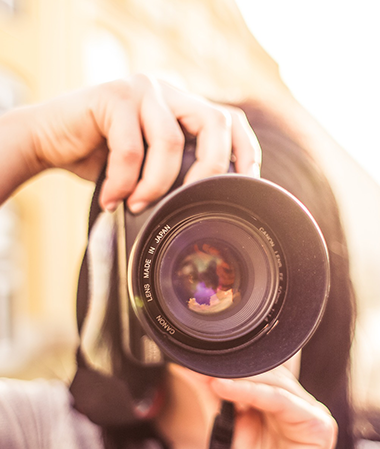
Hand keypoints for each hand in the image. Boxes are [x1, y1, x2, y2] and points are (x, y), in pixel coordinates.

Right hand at [9, 74, 260, 210]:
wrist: (51, 141)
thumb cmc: (103, 158)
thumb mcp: (148, 167)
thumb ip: (176, 171)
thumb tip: (208, 204)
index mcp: (182, 107)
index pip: (230, 120)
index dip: (246, 152)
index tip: (244, 185)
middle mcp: (169, 92)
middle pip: (215, 124)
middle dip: (209, 170)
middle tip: (189, 202)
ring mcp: (144, 89)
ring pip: (171, 142)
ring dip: (156, 185)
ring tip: (137, 205)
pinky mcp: (115, 95)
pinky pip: (132, 149)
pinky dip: (124, 182)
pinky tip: (111, 199)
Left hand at [210, 366, 336, 448]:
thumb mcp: (224, 422)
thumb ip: (211, 392)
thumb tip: (185, 365)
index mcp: (285, 401)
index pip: (260, 370)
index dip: (231, 364)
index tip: (198, 360)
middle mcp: (301, 404)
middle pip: (267, 373)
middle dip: (233, 369)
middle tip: (200, 365)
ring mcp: (314, 414)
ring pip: (272, 382)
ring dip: (238, 377)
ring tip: (209, 377)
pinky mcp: (319, 427)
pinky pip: (279, 399)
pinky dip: (249, 391)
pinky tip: (222, 386)